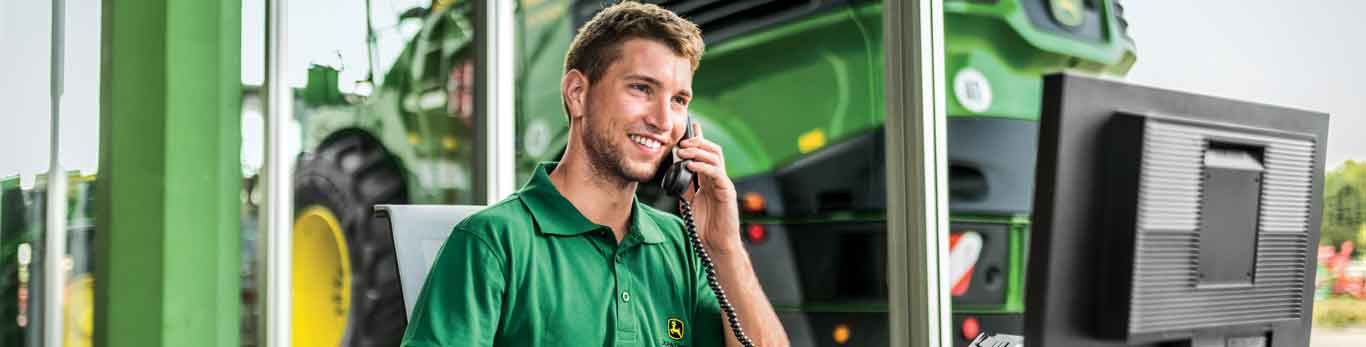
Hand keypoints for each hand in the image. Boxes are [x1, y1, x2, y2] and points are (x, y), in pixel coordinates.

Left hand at [676, 122, 743, 253]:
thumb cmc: (705, 226)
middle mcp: (718, 179)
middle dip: (697, 143)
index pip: (705, 154)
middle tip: (681, 144)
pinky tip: (691, 166)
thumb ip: (685, 185)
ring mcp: (723, 184)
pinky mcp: (727, 191)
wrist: (716, 244)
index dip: (699, 139)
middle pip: (713, 150)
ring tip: (683, 153)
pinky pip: (716, 173)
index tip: (691, 125)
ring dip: (698, 152)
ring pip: (716, 157)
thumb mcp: (689, 201)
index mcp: (709, 180)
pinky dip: (703, 166)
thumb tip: (675, 170)